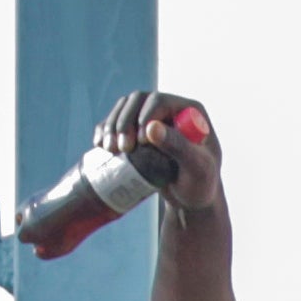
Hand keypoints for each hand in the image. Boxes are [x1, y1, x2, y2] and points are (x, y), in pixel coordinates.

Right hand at [99, 84, 218, 216]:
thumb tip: (152, 127)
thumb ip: (179, 147)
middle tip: (122, 148)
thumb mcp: (196, 168)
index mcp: (190, 110)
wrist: (191, 199)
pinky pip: (116, 122)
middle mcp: (170, 109)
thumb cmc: (200, 184)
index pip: (160, 101)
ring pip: (124, 109)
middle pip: (137, 101)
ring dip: (112, 126)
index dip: (146, 116)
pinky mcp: (137, 131)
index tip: (141, 142)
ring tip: (109, 149)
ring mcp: (152, 118)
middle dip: (124, 122)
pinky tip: (100, 145)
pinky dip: (105, 130)